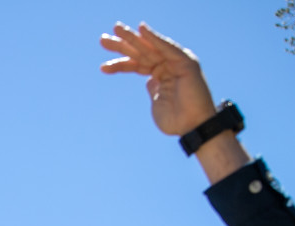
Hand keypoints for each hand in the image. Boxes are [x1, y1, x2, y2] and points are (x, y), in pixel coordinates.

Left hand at [99, 22, 216, 136]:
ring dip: (133, 37)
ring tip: (116, 28)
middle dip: (122, 45)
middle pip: (141, 52)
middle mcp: (168, 66)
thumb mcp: (157, 103)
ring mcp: (176, 63)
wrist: (192, 128)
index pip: (136, 65)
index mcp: (160, 76)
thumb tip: (149, 80)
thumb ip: (153, 89)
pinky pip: (167, 47)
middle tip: (102, 40)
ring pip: (151, 47)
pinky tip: (141, 29)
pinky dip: (155, 38)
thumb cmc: (176, 120)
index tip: (102, 67)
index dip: (120, 64)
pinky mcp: (185, 62)